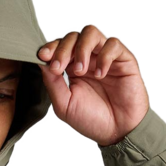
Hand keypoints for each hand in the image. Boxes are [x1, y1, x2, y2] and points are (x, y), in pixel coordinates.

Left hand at [37, 24, 150, 146]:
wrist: (118, 133)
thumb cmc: (92, 120)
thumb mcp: (65, 105)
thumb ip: (53, 83)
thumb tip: (41, 62)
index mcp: (71, 67)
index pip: (59, 46)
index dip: (51, 47)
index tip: (42, 56)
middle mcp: (88, 57)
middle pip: (72, 35)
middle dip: (62, 49)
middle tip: (59, 68)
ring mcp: (105, 56)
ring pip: (91, 31)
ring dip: (81, 48)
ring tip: (80, 71)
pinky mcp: (124, 58)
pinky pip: (113, 44)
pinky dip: (104, 57)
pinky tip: (100, 75)